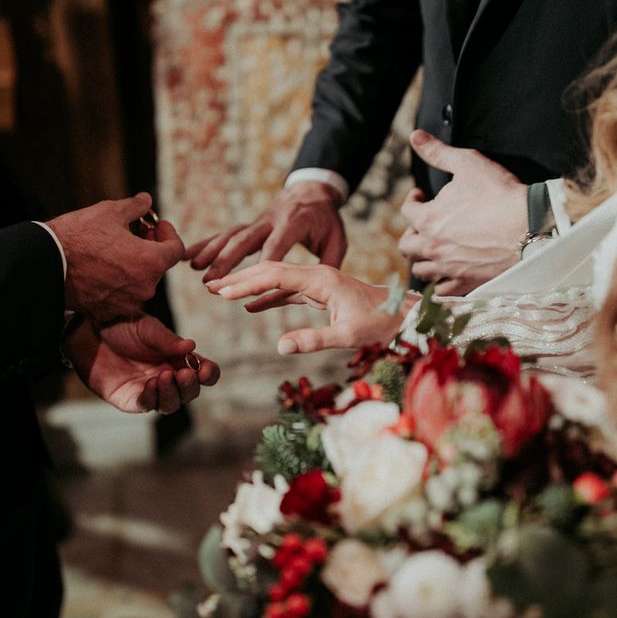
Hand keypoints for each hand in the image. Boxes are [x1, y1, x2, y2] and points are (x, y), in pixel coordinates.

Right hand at [47, 193, 184, 320]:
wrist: (44, 265)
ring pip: (140, 281)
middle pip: (158, 266)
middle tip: (135, 231)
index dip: (168, 234)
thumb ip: (135, 207)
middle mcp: (145, 287)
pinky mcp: (109, 311)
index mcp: (151, 262)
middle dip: (151, 247)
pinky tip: (102, 266)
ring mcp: (127, 302)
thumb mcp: (110, 211)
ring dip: (135, 264)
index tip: (155, 224)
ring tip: (115, 248)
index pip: (176, 250)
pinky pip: (122, 294)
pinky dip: (118, 280)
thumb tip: (146, 200)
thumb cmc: (79, 236)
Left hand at [66, 314, 219, 413]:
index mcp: (178, 359)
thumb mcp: (148, 328)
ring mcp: (149, 390)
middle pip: (190, 393)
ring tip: (164, 376)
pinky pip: (146, 405)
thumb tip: (192, 347)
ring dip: (173, 394)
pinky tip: (151, 383)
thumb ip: (168, 340)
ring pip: (171, 405)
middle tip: (185, 373)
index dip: (208, 374)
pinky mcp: (129, 399)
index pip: (203, 373)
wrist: (88, 330)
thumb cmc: (121, 326)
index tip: (204, 368)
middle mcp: (167, 377)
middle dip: (191, 386)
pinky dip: (152, 397)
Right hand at [186, 181, 346, 282]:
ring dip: (211, 251)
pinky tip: (187, 255)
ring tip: (193, 269)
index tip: (246, 284)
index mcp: (294, 223)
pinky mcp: (250, 224)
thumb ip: (328, 264)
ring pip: (231, 235)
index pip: (276, 246)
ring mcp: (258, 221)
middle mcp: (271, 220)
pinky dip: (206, 244)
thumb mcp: (337, 241)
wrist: (313, 191)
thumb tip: (318, 290)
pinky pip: (226, 233)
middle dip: (226, 260)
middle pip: (245, 240)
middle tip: (210, 281)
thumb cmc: (327, 220)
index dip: (260, 264)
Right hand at [206, 261, 416, 353]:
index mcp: (320, 278)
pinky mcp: (321, 291)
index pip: (274, 275)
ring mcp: (318, 281)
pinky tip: (251, 307)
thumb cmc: (383, 324)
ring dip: (250, 285)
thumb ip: (314, 340)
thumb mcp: (349, 335)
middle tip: (210, 287)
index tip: (220, 293)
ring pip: (277, 278)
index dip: (246, 283)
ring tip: (222, 293)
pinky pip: (288, 291)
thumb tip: (280, 347)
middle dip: (240, 278)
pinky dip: (268, 297)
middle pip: (270, 270)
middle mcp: (316, 274)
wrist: (407, 314)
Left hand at [398, 131, 527, 295]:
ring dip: (422, 259)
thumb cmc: (500, 194)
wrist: (531, 228)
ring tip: (432, 251)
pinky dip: (438, 286)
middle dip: (411, 233)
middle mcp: (432, 247)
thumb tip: (416, 137)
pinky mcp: (465, 284)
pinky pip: (441, 292)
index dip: (413, 199)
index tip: (422, 194)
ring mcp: (447, 268)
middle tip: (423, 226)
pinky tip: (444, 278)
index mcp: (428, 219)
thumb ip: (438, 152)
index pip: (407, 209)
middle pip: (406, 245)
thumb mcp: (468, 164)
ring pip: (420, 270)